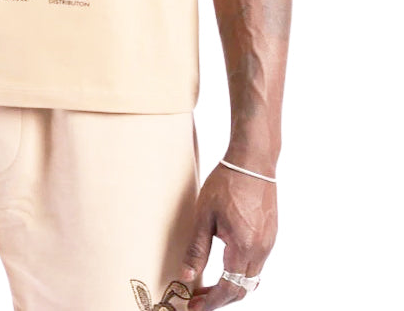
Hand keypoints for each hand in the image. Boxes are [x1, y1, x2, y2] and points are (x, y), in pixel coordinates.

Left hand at [179, 162, 276, 309]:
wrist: (252, 162)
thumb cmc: (227, 183)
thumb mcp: (204, 215)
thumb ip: (197, 249)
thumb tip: (187, 276)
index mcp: (244, 247)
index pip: (228, 288)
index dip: (211, 302)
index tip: (194, 307)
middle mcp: (261, 250)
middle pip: (242, 289)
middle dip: (220, 299)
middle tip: (198, 301)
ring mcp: (268, 243)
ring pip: (251, 279)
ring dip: (231, 287)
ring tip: (209, 286)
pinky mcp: (270, 235)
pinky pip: (257, 264)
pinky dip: (240, 273)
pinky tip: (225, 266)